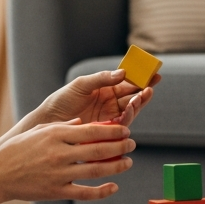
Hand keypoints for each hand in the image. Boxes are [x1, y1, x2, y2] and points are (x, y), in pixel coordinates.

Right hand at [0, 118, 133, 202]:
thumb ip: (63, 126)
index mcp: (56, 135)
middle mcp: (59, 154)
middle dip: (119, 146)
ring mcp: (59, 174)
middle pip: (98, 150)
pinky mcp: (56, 192)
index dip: (112, 131)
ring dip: (116, 167)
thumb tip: (83, 122)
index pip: (92, 131)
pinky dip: (102, 191)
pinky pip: (85, 193)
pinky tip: (113, 186)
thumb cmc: (18, 149)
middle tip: (132, 144)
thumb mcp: (39, 130)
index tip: (125, 129)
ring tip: (128, 162)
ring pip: (96, 171)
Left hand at [37, 69, 159, 127]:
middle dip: (144, 92)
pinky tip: (130, 109)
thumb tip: (123, 73)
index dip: (142, 79)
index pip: (128, 82)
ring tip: (141, 96)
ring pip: (130, 111)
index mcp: (106, 89)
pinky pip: (122, 124)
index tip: (155, 74)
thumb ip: (102, 78)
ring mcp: (109, 116)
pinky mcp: (106, 130)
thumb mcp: (81, 85)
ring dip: (138, 104)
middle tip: (151, 87)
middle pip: (133, 97)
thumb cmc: (62, 100)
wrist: (49, 121)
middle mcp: (110, 103)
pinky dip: (128, 117)